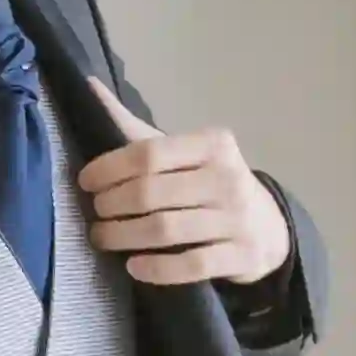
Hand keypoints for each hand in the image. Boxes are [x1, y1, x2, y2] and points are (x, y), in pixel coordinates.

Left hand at [78, 78, 293, 289]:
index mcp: (212, 144)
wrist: (269, 227)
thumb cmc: (211, 182)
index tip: (86, 182)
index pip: (148, 153)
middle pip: (151, 193)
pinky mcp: (241, 256)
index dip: (109, 168)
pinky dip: (156, 268)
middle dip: (112, 205)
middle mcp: (228, 177)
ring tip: (102, 238)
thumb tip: (88, 86)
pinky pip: (190, 265)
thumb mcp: (183, 152)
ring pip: (165, 230)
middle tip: (94, 214)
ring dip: (124, 237)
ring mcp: (237, 219)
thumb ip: (135, 128)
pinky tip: (134, 266)